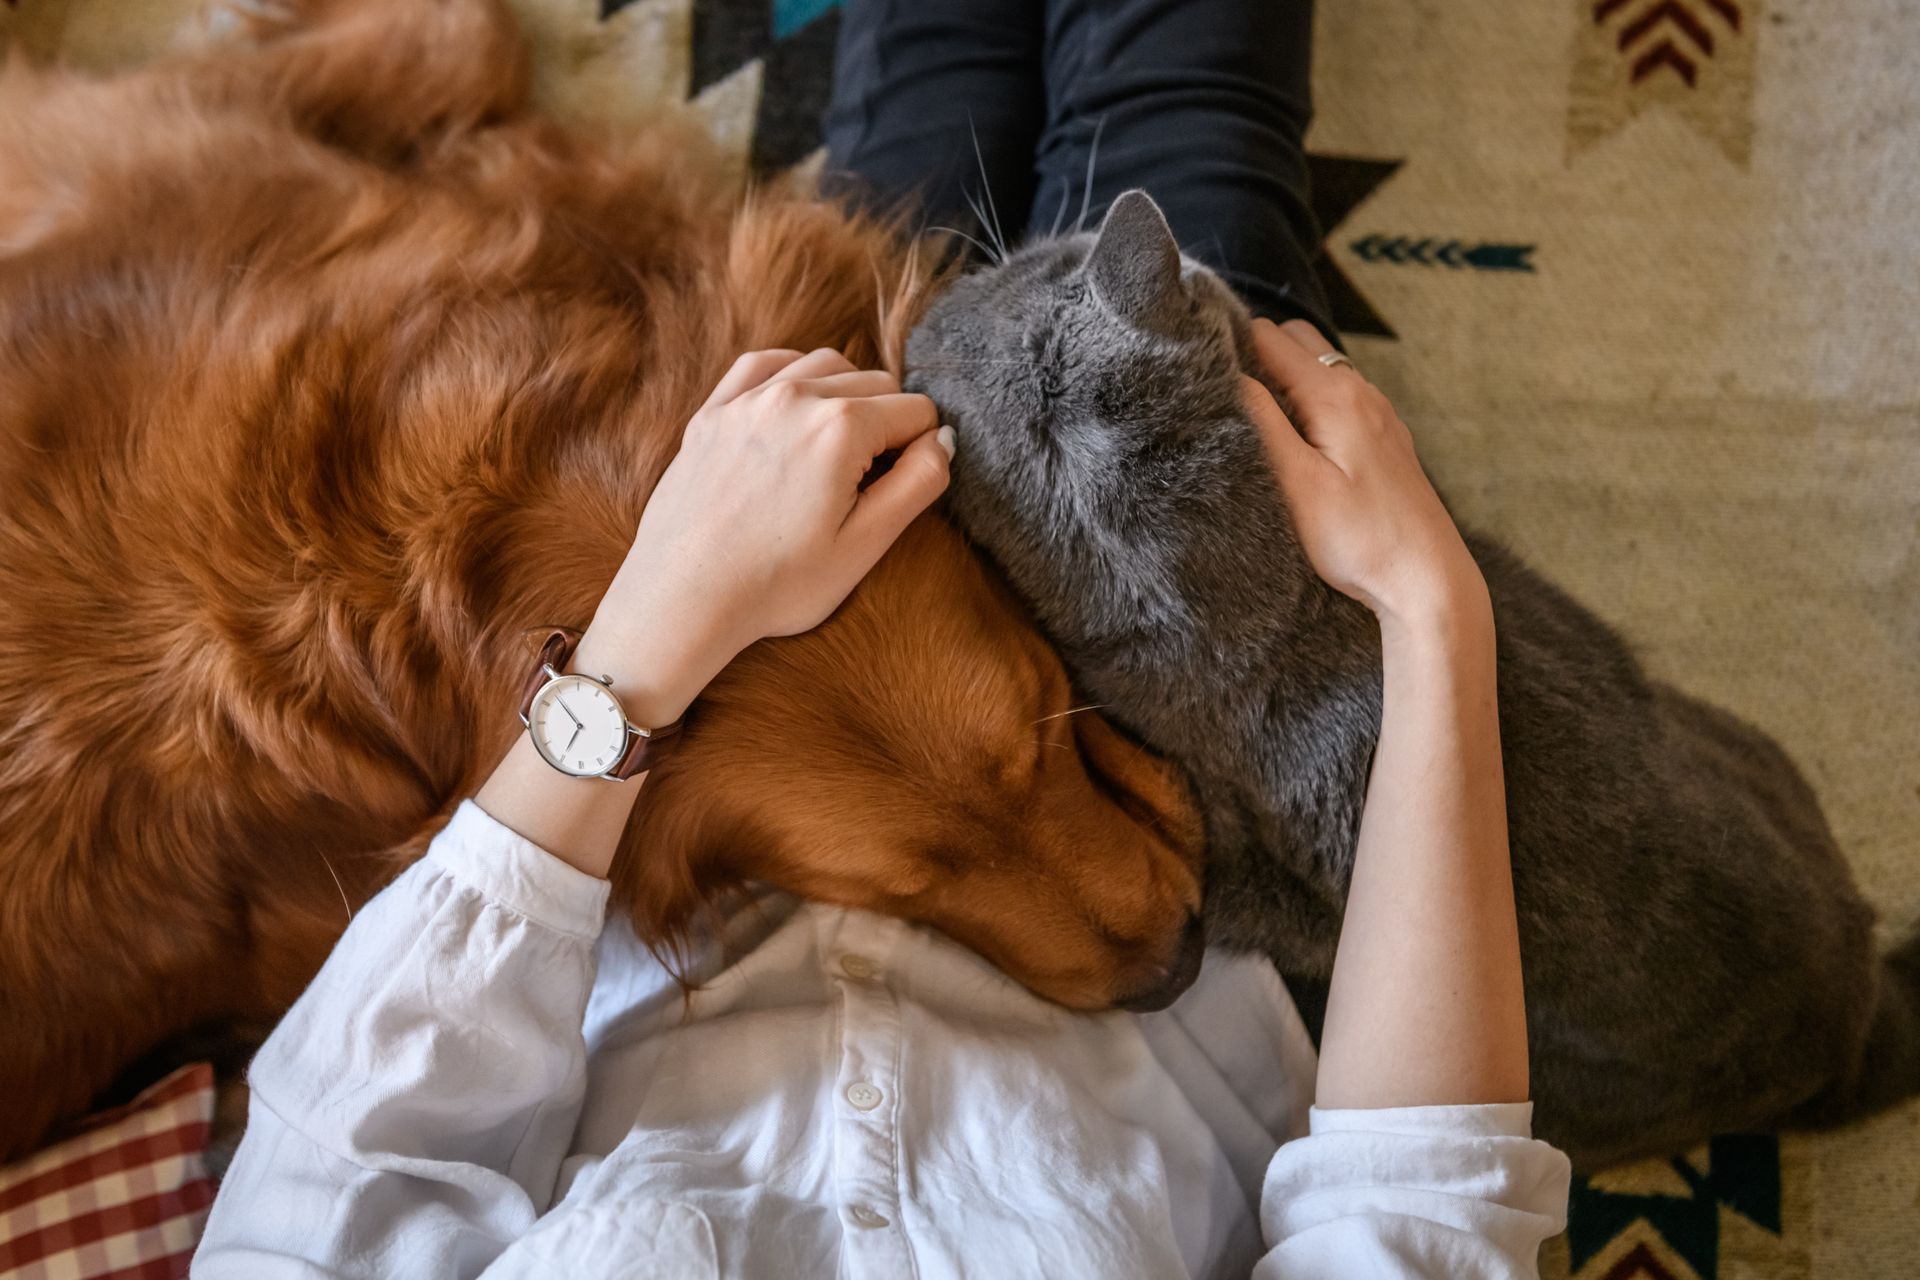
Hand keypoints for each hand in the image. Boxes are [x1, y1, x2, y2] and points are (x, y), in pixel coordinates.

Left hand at [577, 347, 953, 725]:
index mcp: (841, 428)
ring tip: (837, 451)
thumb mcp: (866, 545)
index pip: (916, 411)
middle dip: (887, 423)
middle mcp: (795, 397)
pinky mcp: (713, 413)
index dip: (921, 450)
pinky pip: (766, 364)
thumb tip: (942, 438)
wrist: (683, 599)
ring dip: (845, 396)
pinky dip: (793, 376)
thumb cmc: (776, 584)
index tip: (897, 489)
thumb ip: (918, 483)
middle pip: (876, 382)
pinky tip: (797, 409)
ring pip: (825, 365)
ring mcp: (748, 400)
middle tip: (869, 482)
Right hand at [1241, 319, 1484, 629]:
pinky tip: (1296, 441)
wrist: (1427, 579)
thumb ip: (1262, 422)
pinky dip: (1309, 401)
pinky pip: (1339, 397)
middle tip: (1224, 394)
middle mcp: (1360, 391)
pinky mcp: (1383, 438)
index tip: (1200, 371)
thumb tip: (1229, 376)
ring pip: (1319, 368)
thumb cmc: (1360, 539)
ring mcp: (1377, 413)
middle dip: (1256, 353)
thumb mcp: (1297, 483)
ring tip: (1253, 418)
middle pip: (1296, 340)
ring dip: (1283, 378)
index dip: (1230, 345)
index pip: (1269, 336)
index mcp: (1335, 394)